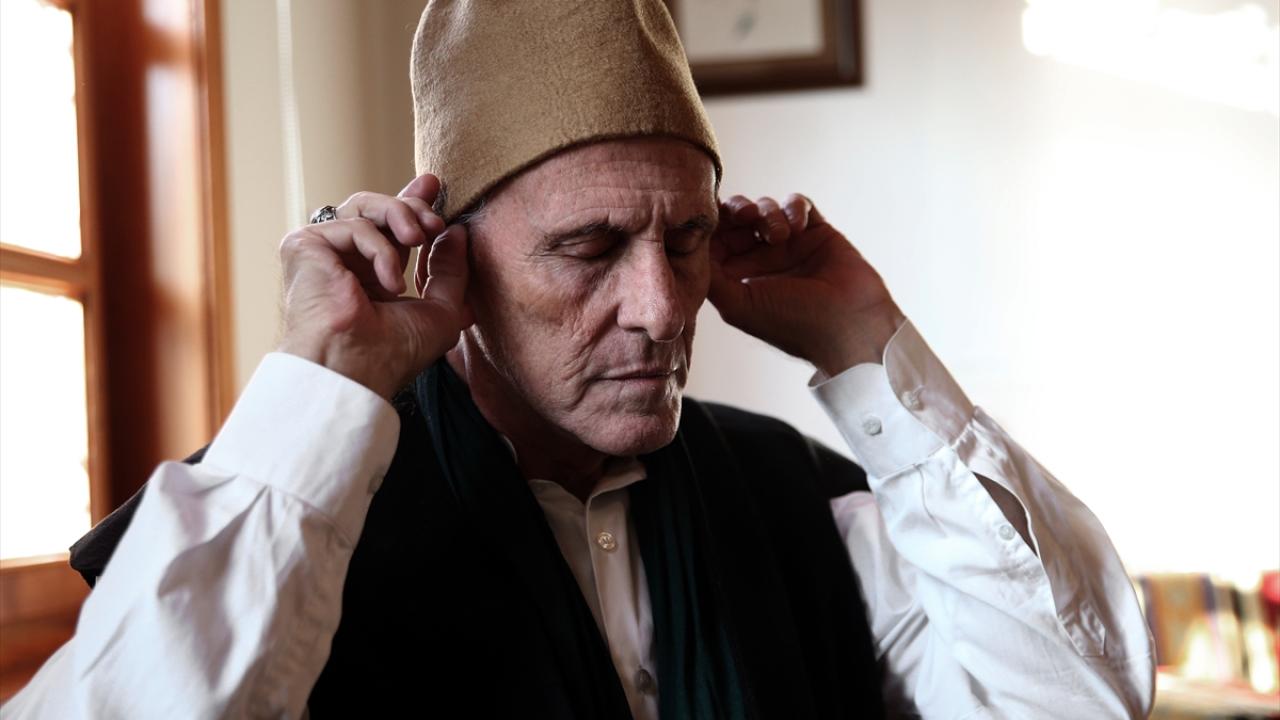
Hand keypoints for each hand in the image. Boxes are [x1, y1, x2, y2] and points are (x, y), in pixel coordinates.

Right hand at [277, 174, 473, 398]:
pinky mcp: (303, 245)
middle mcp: (341, 261)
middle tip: (436, 221)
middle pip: (376, 208)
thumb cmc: (392, 353)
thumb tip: (458, 233)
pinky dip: (380, 250)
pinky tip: (389, 283)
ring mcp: (321, 252)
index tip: (432, 187)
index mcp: (368, 276)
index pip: (389, 228)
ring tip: (420, 237)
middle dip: (412, 206)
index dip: (411, 203)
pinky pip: (353, 225)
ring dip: (401, 216)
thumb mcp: (440, 310)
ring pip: (363, 205)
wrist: (354, 369)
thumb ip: (450, 271)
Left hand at [708, 194, 904, 376]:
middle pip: (737, 219)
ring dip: (767, 213)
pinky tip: (797, 226)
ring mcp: (790, 245)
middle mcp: (761, 261)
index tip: (711, 217)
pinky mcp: (817, 232)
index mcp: (739, 279)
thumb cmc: (792, 324)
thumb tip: (690, 246)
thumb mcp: (738, 305)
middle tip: (745, 216)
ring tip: (780, 235)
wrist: (850, 326)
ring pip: (765, 208)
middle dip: (737, 211)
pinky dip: (793, 208)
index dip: (712, 226)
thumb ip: (710, 276)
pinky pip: (798, 204)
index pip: (715, 241)